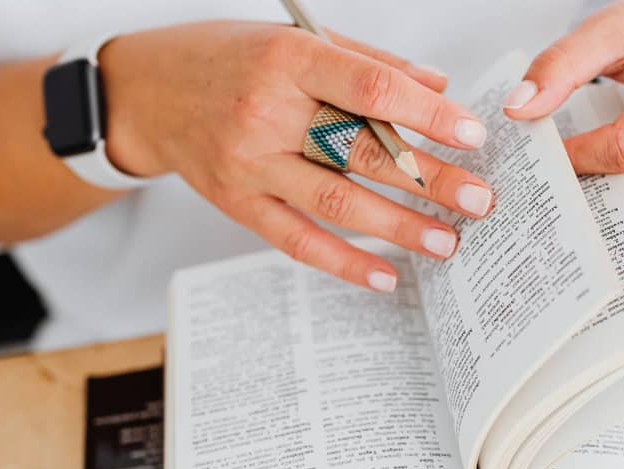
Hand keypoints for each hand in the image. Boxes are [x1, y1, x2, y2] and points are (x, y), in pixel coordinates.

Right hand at [102, 21, 495, 290]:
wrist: (144, 91)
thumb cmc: (226, 58)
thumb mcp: (293, 39)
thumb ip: (366, 61)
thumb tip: (438, 87)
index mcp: (288, 59)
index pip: (370, 87)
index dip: (427, 114)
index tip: (472, 135)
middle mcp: (265, 112)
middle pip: (362, 151)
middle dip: (429, 180)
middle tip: (479, 200)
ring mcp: (248, 164)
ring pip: (335, 203)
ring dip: (398, 227)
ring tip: (447, 240)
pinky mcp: (236, 204)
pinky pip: (296, 240)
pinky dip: (344, 263)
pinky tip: (384, 275)